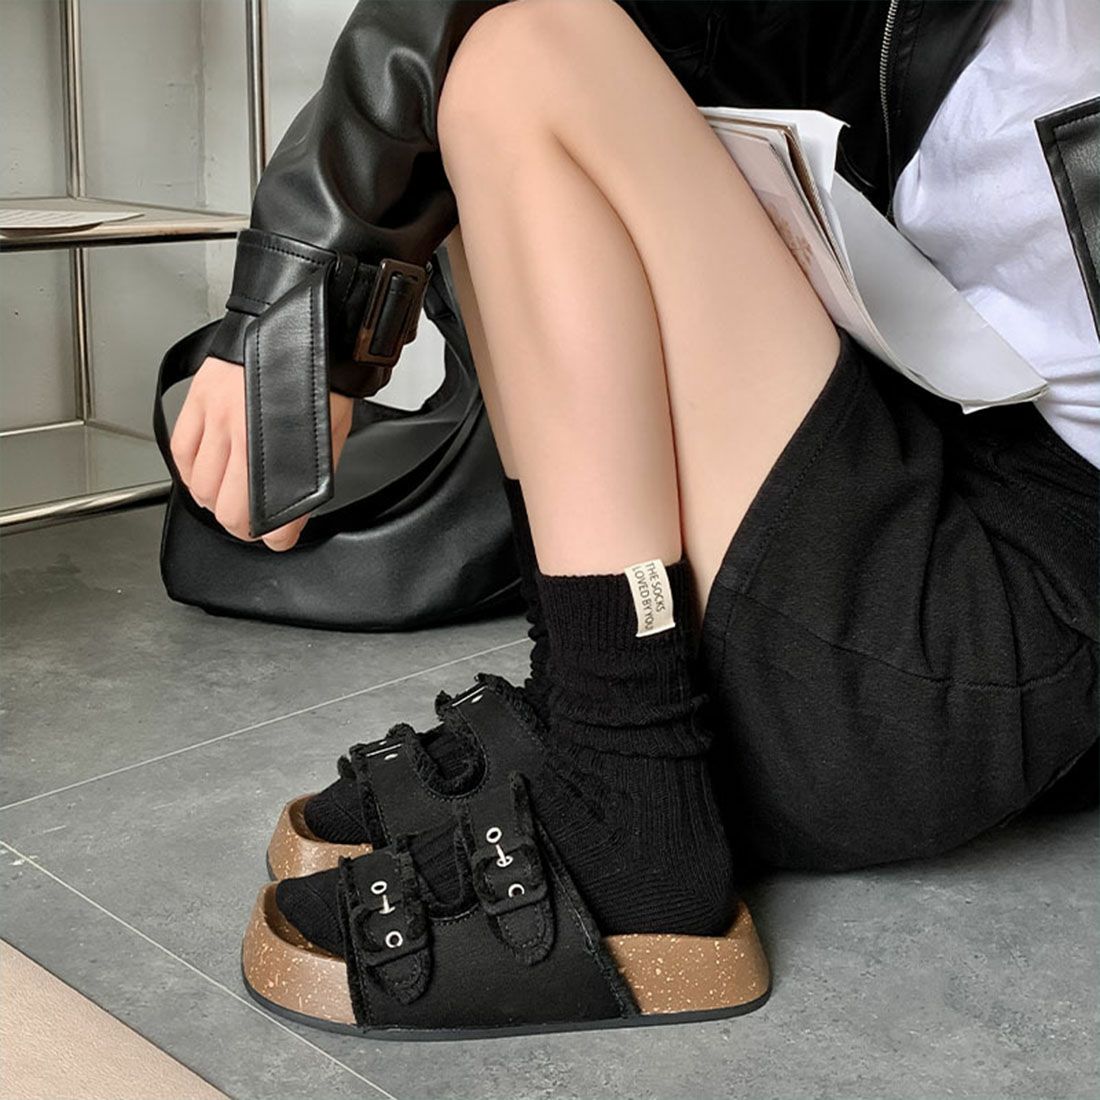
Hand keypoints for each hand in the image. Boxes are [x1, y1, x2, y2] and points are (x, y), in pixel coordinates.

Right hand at [170, 356, 354, 551]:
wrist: (308, 325)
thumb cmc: (323, 378)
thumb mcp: (330, 436)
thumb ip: (310, 480)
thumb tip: (292, 519)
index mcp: (281, 447)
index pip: (266, 515)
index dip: (273, 537)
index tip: (277, 539)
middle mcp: (244, 434)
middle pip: (225, 506)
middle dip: (239, 525)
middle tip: (251, 524)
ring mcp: (217, 415)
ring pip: (198, 484)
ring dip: (212, 501)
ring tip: (228, 499)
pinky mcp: (199, 398)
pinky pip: (181, 449)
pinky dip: (188, 471)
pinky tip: (202, 475)